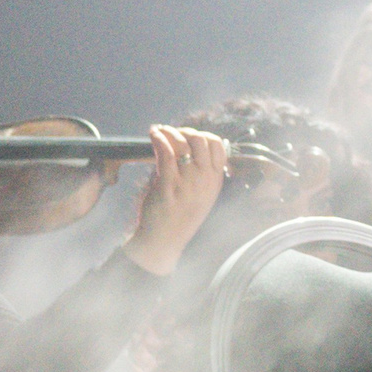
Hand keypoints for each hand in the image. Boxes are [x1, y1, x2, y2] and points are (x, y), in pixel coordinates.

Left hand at [124, 125, 231, 276]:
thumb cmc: (179, 216)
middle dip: (185, 131)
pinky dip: (159, 138)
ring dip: (170, 132)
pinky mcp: (168, 184)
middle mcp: (204, 179)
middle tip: (173, 133)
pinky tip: (153, 134)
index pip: (218, 146)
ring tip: (160, 131)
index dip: (204, 135)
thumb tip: (191, 149)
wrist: (164, 240)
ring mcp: (187, 181)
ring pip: (183, 144)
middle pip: (201, 140)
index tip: (190, 136)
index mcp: (214, 181)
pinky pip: (166, 152)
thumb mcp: (201, 195)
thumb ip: (201, 174)